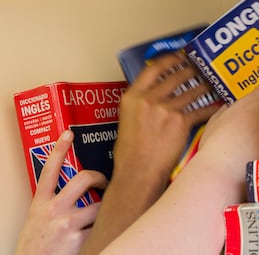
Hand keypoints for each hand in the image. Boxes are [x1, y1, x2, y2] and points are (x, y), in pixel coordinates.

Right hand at [15, 130, 106, 254]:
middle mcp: (53, 211)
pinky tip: (99, 234)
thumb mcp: (37, 220)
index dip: (59, 149)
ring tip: (103, 216)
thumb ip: (53, 203)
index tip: (68, 133)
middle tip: (104, 182)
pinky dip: (103, 230)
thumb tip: (77, 189)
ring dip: (104, 210)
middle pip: (83, 179)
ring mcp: (67, 225)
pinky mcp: (79, 241)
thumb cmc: (36, 246)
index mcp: (40, 204)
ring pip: (99, 206)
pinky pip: (101, 228)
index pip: (49, 170)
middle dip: (99, 177)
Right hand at [80, 52, 220, 253]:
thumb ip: (140, 105)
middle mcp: (149, 98)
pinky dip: (212, 107)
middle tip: (201, 67)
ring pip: (192, 91)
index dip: (169, 59)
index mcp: (132, 96)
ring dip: (205, 86)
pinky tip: (219, 104)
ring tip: (213, 81)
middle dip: (192, 69)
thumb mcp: (127, 120)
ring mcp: (166, 109)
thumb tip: (154, 97)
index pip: (153, 68)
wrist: (138, 172)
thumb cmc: (129, 152)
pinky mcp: (181, 122)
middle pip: (176, 75)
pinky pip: (201, 110)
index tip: (178, 56)